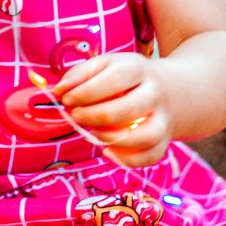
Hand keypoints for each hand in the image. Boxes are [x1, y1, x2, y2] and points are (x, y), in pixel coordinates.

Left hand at [53, 53, 173, 166]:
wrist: (165, 89)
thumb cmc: (123, 78)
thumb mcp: (104, 66)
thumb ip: (80, 74)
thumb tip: (60, 90)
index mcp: (138, 68)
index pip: (115, 78)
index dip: (87, 91)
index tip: (67, 98)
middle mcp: (155, 93)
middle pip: (128, 109)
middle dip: (95, 115)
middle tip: (76, 115)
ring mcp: (163, 119)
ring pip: (145, 136)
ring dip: (112, 138)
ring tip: (94, 132)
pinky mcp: (163, 141)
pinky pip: (151, 156)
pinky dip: (127, 159)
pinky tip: (108, 150)